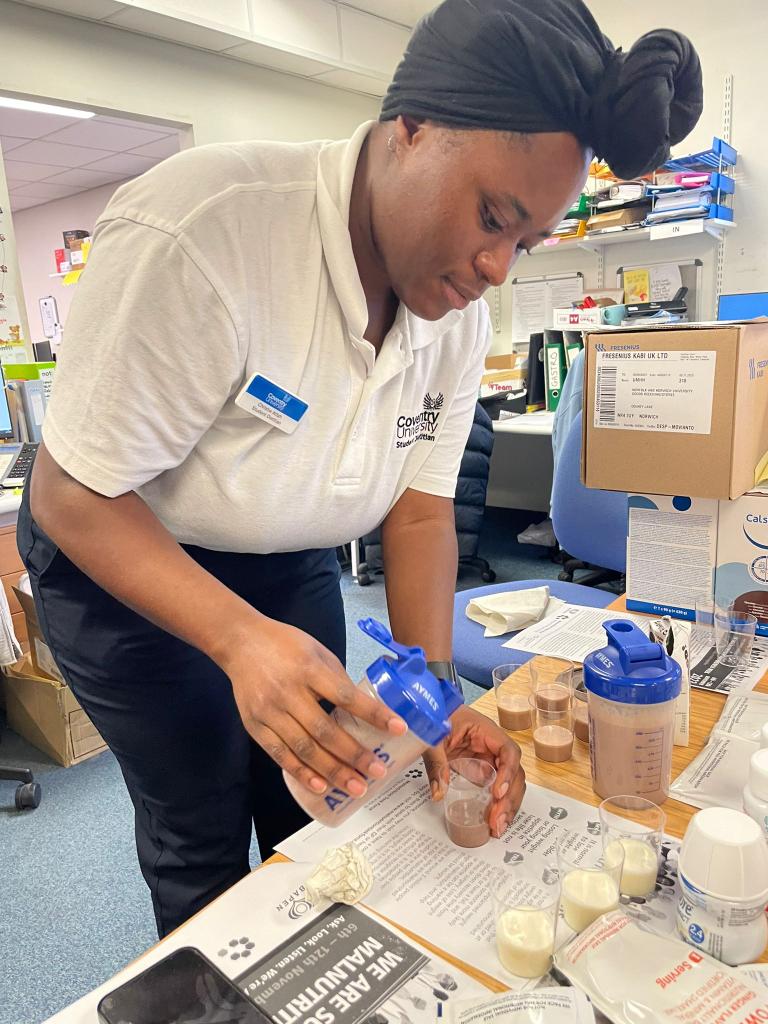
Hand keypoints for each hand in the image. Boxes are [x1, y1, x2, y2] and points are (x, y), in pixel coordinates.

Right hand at [221, 615, 405, 797]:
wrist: (241, 642)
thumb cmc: (285, 644)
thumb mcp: (317, 651)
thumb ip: (337, 679)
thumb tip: (364, 710)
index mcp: (309, 669)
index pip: (346, 696)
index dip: (373, 714)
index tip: (398, 729)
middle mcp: (288, 692)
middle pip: (325, 730)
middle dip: (354, 755)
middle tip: (378, 772)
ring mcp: (269, 711)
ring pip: (304, 748)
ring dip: (333, 771)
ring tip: (356, 787)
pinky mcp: (254, 726)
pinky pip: (280, 755)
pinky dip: (301, 772)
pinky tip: (321, 786)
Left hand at [422, 706, 524, 837]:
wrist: (433, 711)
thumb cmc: (438, 715)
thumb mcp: (433, 737)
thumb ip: (436, 762)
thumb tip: (439, 792)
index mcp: (486, 731)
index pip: (508, 751)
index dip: (508, 773)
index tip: (498, 792)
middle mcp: (494, 746)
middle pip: (514, 773)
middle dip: (510, 798)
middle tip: (497, 820)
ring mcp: (491, 759)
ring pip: (510, 784)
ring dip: (508, 806)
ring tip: (498, 827)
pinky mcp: (484, 770)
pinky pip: (497, 788)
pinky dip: (499, 805)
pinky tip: (495, 821)